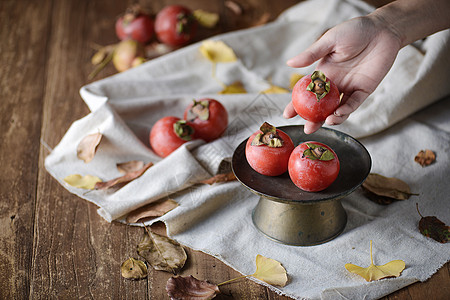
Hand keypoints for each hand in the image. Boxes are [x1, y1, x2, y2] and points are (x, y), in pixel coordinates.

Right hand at [284, 15, 401, 133]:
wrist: (382, 30)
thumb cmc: (354, 31)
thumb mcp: (330, 40)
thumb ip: (311, 54)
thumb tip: (289, 63)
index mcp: (322, 74)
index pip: (306, 93)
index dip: (296, 104)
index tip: (287, 115)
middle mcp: (334, 84)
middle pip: (321, 106)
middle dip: (313, 119)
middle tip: (307, 129)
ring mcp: (349, 88)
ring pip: (337, 109)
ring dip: (331, 119)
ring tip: (325, 122)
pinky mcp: (364, 90)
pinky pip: (354, 104)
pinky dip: (346, 110)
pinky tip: (339, 114)